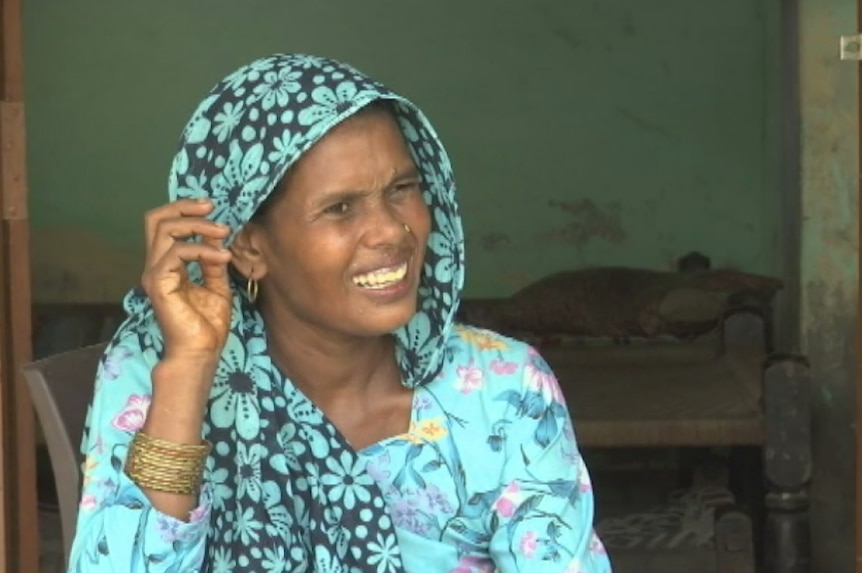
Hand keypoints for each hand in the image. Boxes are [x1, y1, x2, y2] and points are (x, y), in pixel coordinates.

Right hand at [141, 198, 232, 368]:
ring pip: (166, 230)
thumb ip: (213, 262)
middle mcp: (156, 265)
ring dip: (199, 226)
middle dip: (185, 207)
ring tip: (224, 233)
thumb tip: (216, 236)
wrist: (200, 352)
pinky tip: (222, 258)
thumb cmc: (206, 325)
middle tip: (211, 207)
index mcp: (167, 265)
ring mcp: (155, 273)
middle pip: (156, 219)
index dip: (184, 210)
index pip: (164, 225)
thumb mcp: (217, 286)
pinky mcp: (159, 283)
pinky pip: (177, 253)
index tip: (211, 207)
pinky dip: (203, 250)